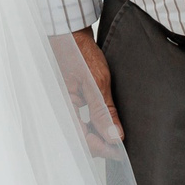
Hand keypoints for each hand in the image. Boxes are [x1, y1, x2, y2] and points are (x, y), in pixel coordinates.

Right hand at [66, 28, 123, 151]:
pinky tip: (107, 122)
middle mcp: (64, 109)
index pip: (82, 140)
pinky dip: (95, 125)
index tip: (120, 151)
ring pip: (82, 131)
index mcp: (65, 107)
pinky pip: (82, 120)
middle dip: (101, 145)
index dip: (102, 149)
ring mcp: (67, 105)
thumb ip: (103, 111)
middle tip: (120, 145)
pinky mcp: (72, 100)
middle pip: (81, 139)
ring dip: (99, 136)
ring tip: (116, 134)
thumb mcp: (96, 82)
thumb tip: (114, 137)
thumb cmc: (79, 53)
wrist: (72, 34)